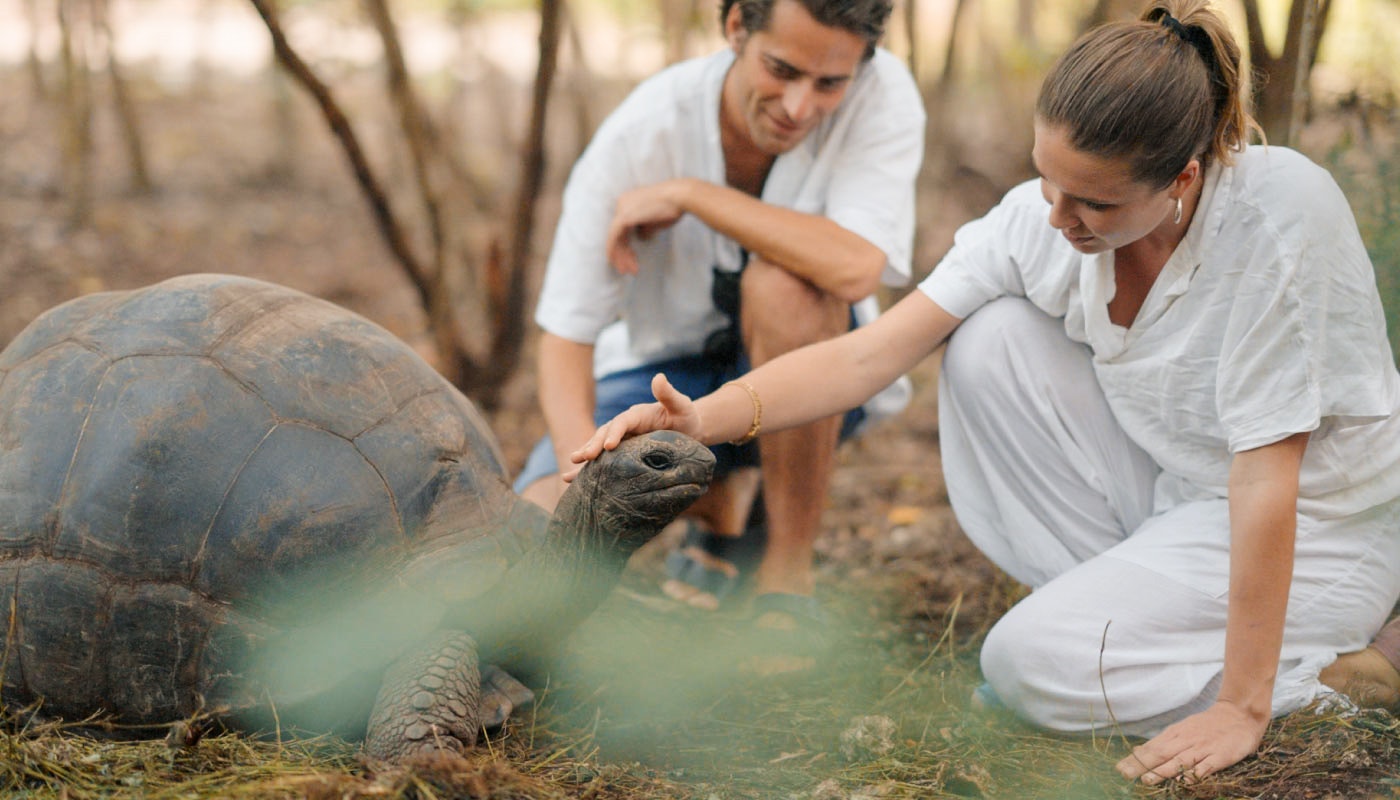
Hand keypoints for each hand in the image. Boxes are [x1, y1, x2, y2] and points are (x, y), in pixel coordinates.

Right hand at [562, 374, 700, 481]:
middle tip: (584, 457)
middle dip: (593, 446)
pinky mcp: (621, 454)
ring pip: (599, 448)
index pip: (622, 422)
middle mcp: (625, 427)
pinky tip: (572, 482)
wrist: (688, 430)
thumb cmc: (685, 417)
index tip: (610, 445)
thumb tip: (659, 377)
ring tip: (569, 472)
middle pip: (605, 434)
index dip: (615, 432)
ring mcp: (622, 441)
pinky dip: (587, 472)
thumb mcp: (681, 405)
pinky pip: (603, 463)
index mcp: (636, 415)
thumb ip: (669, 394)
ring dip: (585, 459)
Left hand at [605, 181, 687, 273]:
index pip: (624, 229)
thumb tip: (641, 237)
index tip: (633, 260)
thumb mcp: (656, 220)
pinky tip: (617, 262)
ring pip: (615, 237)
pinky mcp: (624, 216)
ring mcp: (622, 209)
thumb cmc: (672, 206)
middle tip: (627, 270)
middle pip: (619, 234)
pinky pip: (614, 236)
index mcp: (629, 202)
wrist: (678, 197)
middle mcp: (622, 204)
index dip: (627, 247)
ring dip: (620, 256)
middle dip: (623, 254)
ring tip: (626, 271)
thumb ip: (646, 228)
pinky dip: (613, 250)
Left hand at [1115, 701, 1266, 784]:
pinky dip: (1194, 772)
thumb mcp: (1182, 729)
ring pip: (1179, 760)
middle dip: (1142, 765)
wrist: (1239, 714)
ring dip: (1162, 771)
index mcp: (1175, 734)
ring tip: (1147, 780)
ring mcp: (1203, 748)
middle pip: (1160, 754)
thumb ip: (1163, 742)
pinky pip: (1205, 766)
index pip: (1151, 748)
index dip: (1135, 759)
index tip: (1120, 768)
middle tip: (1125, 774)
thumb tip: (1139, 751)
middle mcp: (1186, 740)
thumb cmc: (1207, 725)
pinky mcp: (1220, 756)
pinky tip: (1184, 780)